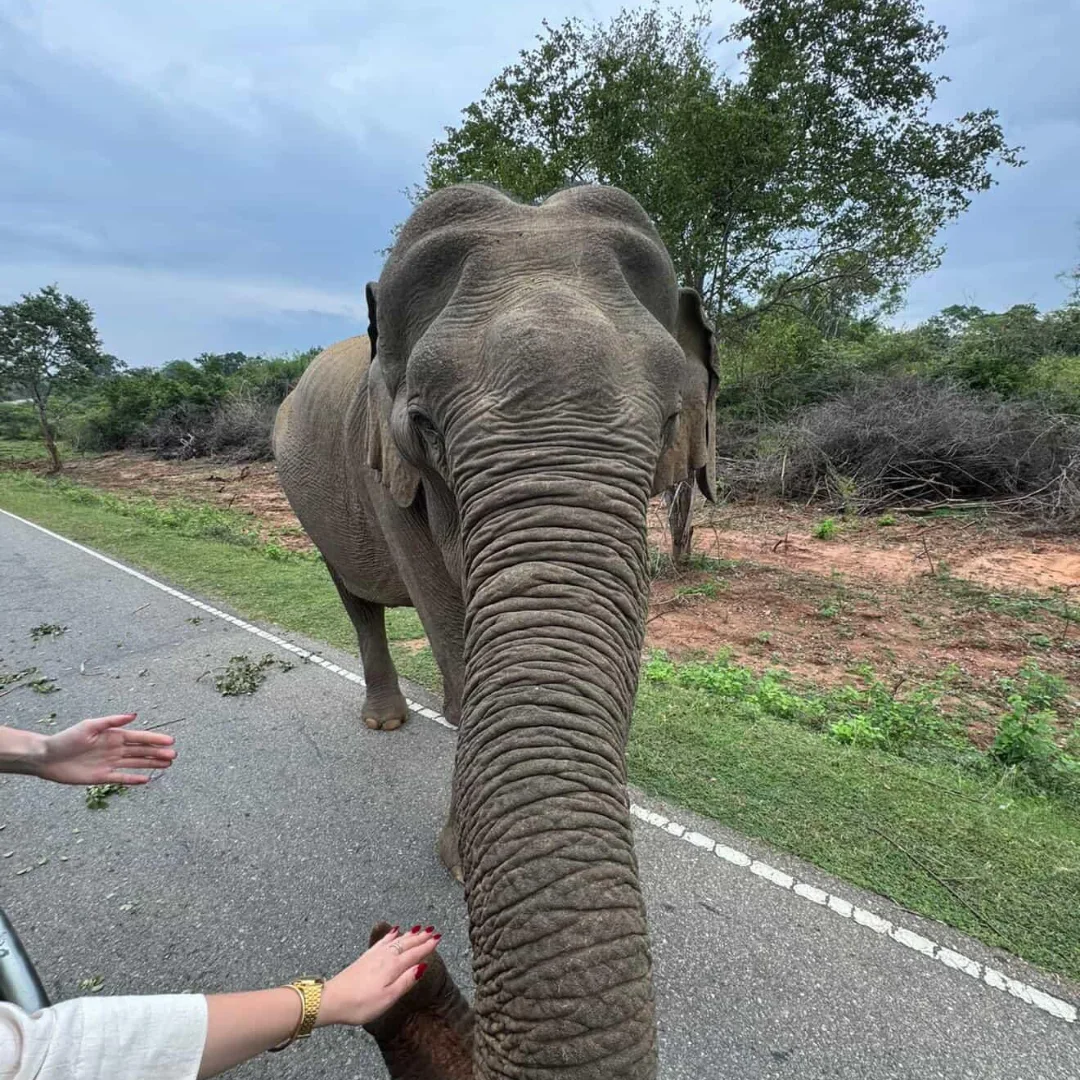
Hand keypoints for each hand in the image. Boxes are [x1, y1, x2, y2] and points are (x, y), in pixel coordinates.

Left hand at [38, 713, 175, 784]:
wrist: (46, 757)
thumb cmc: (66, 739)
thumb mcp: (88, 726)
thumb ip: (111, 721)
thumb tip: (133, 715)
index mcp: (113, 735)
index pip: (139, 738)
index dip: (155, 739)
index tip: (170, 741)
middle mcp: (114, 749)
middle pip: (141, 752)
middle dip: (158, 753)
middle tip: (174, 755)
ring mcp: (109, 763)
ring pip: (135, 764)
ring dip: (151, 764)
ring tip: (167, 765)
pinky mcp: (101, 777)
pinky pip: (121, 778)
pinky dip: (134, 779)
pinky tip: (146, 779)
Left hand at [318, 926, 439, 1027]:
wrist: (332, 999)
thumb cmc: (360, 1004)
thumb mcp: (388, 998)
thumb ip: (406, 981)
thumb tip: (422, 967)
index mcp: (393, 967)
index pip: (414, 954)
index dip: (427, 947)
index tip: (438, 938)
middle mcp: (385, 957)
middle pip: (406, 944)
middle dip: (420, 937)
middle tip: (432, 930)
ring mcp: (374, 955)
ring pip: (396, 940)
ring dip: (409, 935)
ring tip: (419, 929)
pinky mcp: (365, 957)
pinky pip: (382, 941)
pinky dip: (391, 935)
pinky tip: (393, 931)